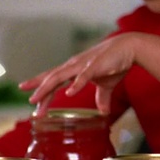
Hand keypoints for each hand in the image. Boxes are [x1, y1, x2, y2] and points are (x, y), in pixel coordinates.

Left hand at [19, 34, 136, 115]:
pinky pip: (83, 77)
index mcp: (74, 69)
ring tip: (36, 99)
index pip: (53, 78)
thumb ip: (102, 97)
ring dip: (46, 88)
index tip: (30, 96)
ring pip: (59, 77)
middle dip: (39, 90)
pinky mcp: (95, 66)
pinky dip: (75, 85)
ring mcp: (83, 65)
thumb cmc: (116, 63)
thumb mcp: (107, 84)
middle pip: (52, 78)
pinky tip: (68, 94)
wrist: (129, 48)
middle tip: (30, 102)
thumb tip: (104, 112)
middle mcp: (74, 66)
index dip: (40, 86)